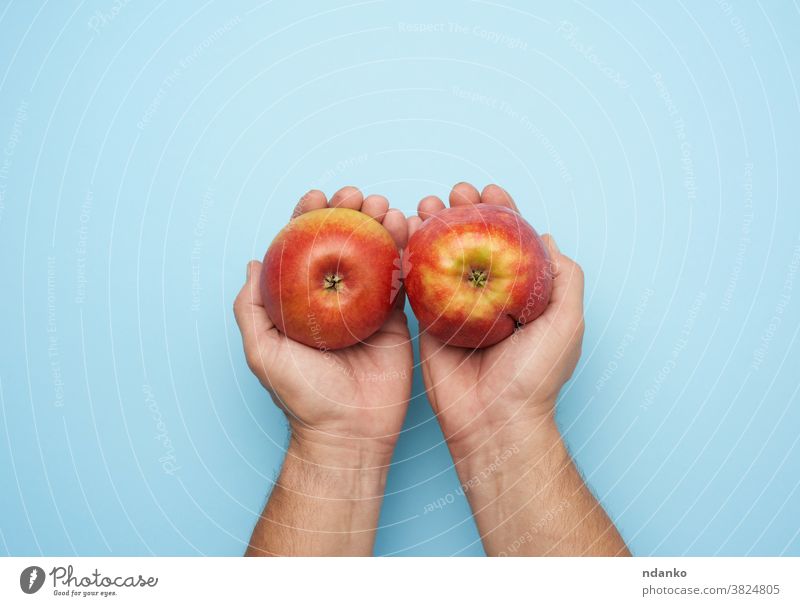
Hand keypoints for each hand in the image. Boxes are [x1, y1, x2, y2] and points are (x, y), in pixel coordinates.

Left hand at [234, 186, 412, 459]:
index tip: (316, 196)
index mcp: (303, 303)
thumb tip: (252, 263)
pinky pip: (402, 280)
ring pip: (375, 255)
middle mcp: (336, 299)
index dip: (308, 218)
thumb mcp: (262, 351)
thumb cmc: (301, 396)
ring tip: (384, 206)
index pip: (303, 249)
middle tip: (356, 196)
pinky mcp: (396, 320)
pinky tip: (407, 228)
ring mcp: (367, 308)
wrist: (348, 433)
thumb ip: (251, 309)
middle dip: (349, 212)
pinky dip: (406, 251)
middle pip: (343, 244)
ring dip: (380, 224)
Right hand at [408, 182, 584, 456]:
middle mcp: (486, 298)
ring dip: (433, 227)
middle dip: (463, 212)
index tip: (490, 190)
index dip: (502, 213)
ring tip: (427, 203)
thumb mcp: (568, 323)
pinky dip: (409, 256)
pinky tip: (404, 232)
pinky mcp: (428, 324)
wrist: (494, 421)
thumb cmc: (535, 376)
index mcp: (520, 296)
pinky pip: (416, 285)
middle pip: (472, 244)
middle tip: (455, 193)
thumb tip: (548, 239)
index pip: (510, 243)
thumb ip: (566, 279)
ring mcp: (455, 310)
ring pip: (442, 258)